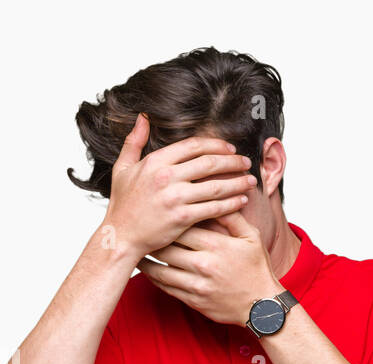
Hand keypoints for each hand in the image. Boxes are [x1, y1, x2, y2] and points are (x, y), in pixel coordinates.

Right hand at [100, 114, 257, 259]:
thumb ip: (133, 141)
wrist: (121, 236)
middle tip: (247, 163)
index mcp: (155, 161)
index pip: (193, 146)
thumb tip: (143, 117)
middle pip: (209, 162)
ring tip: (251, 180)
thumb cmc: (123, 204)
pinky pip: (213, 208)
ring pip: (215, 185)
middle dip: (232, 161)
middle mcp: (166, 176)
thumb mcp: (123, 168)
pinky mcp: (182, 218)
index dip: (215, 145)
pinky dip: (231, 204)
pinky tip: (242, 200)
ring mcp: (175, 197)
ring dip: (237, 182)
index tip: (230, 149)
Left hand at [138, 212, 280, 325]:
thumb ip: (232, 217)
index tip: (157, 210)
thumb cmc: (256, 269)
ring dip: (146, 258)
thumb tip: (218, 194)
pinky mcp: (192, 300)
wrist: (262, 307)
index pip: (183, 224)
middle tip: (141, 228)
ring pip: (160, 268)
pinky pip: (165, 287)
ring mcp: (196, 284)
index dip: (168, 217)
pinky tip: (146, 268)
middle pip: (166, 246)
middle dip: (153, 237)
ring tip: (138, 247)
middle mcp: (203, 264)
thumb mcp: (251, 238)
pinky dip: (153, 277)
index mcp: (216, 245)